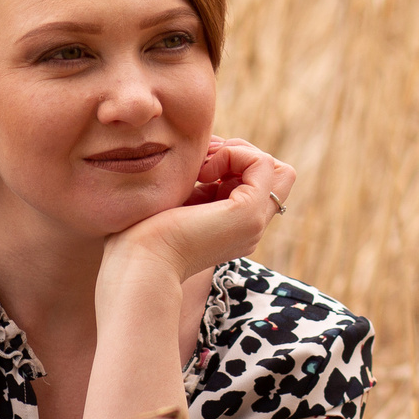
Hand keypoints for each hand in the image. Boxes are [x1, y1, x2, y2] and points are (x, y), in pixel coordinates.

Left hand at [105, 138, 295, 282]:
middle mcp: (251, 228)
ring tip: (203, 167)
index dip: (234, 163)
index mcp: (235, 228)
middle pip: (278, 177)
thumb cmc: (143, 238)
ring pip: (277, 170)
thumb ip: (198, 186)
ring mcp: (253, 222)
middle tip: (205, 160)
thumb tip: (207, 152)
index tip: (198, 165)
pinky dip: (234, 154)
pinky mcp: (247, 213)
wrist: (140, 265)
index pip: (258, 185)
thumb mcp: (178, 204)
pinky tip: (203, 171)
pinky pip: (262, 164)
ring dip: (238, 153)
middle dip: (242, 155)